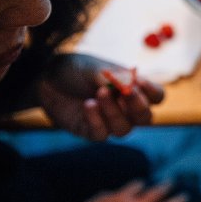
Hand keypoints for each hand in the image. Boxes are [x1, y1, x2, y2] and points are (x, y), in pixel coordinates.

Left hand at [37, 53, 163, 140]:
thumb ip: (114, 77)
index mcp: (133, 89)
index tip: (140, 82)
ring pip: (124, 128)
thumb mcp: (95, 67)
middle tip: (126, 92)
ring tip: (99, 94)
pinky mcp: (91, 131)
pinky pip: (102, 134)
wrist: (45, 78)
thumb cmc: (76, 69)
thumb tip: (132, 85)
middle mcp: (125, 108)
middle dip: (138, 106)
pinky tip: (88, 105)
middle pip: (145, 117)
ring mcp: (109, 122)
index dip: (152, 92)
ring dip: (114, 112)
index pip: (155, 97)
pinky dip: (96, 119)